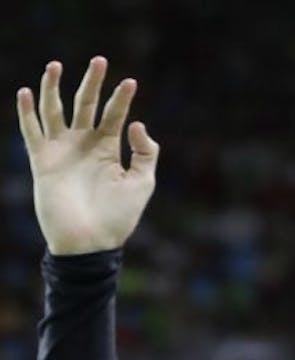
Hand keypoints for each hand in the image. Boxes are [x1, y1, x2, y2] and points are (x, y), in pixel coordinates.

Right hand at [16, 57, 158, 254]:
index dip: (121, 98)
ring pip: (55, 111)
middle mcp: (84, 145)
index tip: (131, 82)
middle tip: (100, 60)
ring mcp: (62, 151)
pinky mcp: (43, 161)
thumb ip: (145, 153)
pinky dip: (27, 112)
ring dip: (54, 88)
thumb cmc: (119, 217)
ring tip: (57, 65)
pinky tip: (26, 92)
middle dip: (92, 83)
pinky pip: (31, 132)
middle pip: (86, 105)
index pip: (115, 115)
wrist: (90, 242)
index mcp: (110, 149)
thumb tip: (136, 122)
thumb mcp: (142, 184)